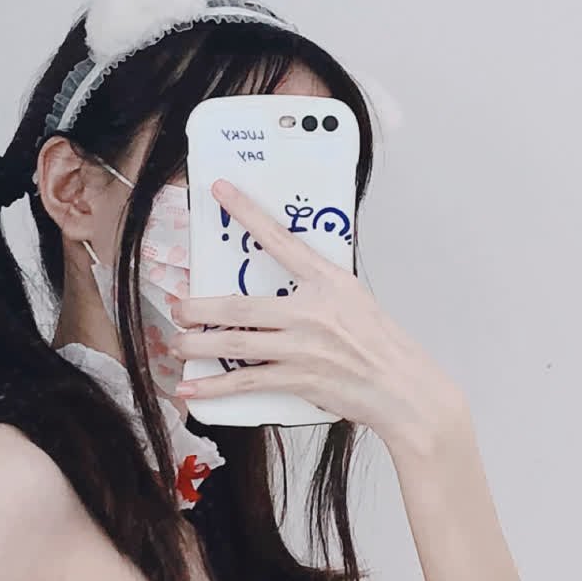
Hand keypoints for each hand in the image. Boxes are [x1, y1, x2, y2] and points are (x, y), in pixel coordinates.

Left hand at [173, 178, 471, 456]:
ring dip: (197, 345)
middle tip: (177, 308)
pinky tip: (191, 390)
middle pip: (240, 305)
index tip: (219, 190)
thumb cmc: (383, 347)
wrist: (404, 390)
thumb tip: (286, 287)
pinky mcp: (300, 380)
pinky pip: (246, 383)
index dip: (247, 212)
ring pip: (235, 344)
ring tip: (177, 343)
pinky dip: (214, 389)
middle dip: (199, 308)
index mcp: (328, 282)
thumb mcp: (356, 301)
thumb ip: (319, 290)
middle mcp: (312, 312)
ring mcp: (303, 348)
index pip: (280, 240)